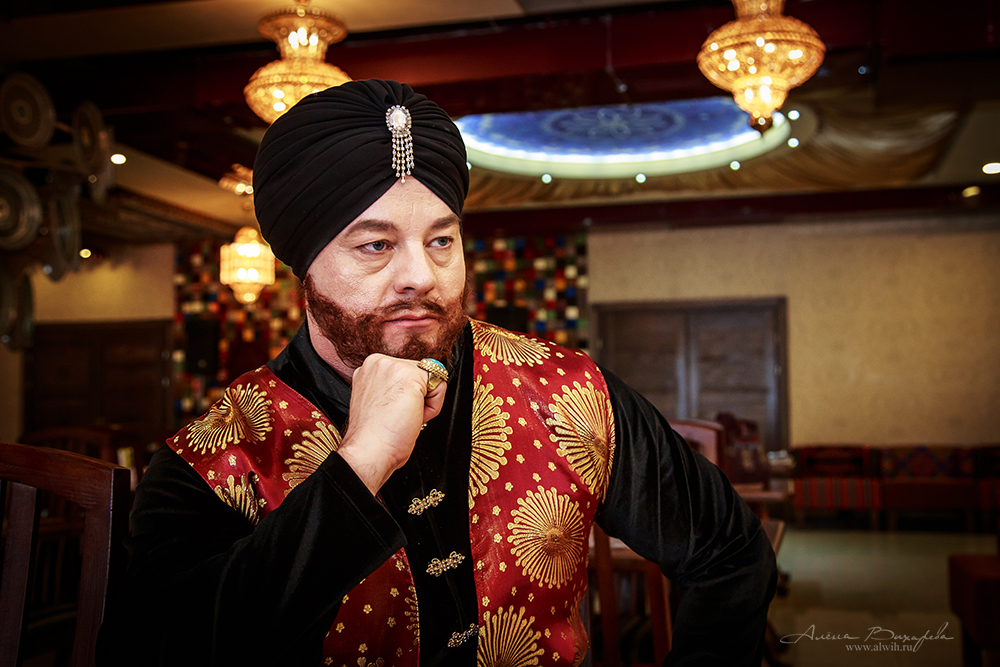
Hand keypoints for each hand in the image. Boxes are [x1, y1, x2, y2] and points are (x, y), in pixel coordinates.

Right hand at [337, 354, 446, 493]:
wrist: (369, 451)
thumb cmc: (375, 436)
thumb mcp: (379, 401)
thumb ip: (392, 387)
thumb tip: (414, 385)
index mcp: (370, 368)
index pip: (406, 373)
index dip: (406, 396)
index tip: (392, 412)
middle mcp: (378, 362)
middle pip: (420, 373)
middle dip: (417, 397)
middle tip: (399, 416)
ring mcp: (393, 366)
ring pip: (431, 378)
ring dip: (424, 402)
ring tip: (404, 417)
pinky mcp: (410, 375)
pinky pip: (440, 385)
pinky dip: (434, 406)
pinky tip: (413, 416)